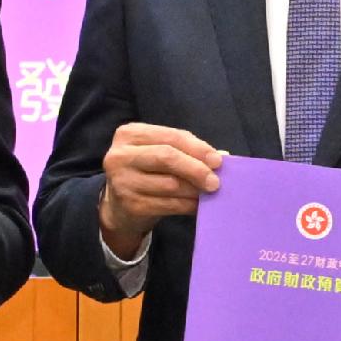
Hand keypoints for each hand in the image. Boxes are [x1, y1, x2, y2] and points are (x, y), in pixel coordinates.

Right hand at [97, 122, 224, 254]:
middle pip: (166, 157)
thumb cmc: (146, 172)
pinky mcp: (131, 205)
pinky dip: (188, 205)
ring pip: (170, 184)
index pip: (170, 137)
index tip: (218, 160)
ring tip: (209, 193)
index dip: (197, 148)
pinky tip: (198, 206)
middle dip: (196, 169)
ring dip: (195, 190)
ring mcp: (122, 182)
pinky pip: (168, 205)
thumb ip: (185, 150)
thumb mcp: (159, 153)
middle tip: (215, 181)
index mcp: (129, 134)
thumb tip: (220, 156)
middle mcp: (120, 156)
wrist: (120, 207)